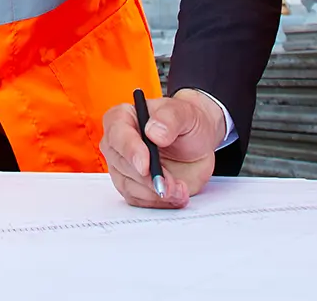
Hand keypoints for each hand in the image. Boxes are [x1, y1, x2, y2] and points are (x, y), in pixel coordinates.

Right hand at [99, 89, 222, 208]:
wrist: (198, 144)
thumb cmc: (186, 122)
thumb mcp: (185, 113)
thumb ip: (170, 118)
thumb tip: (154, 132)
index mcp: (124, 117)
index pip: (117, 134)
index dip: (130, 151)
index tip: (146, 166)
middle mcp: (118, 143)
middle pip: (122, 165)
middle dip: (148, 178)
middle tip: (171, 183)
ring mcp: (124, 166)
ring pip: (129, 186)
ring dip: (155, 193)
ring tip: (180, 189)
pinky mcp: (134, 186)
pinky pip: (139, 200)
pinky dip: (159, 202)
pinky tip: (177, 195)